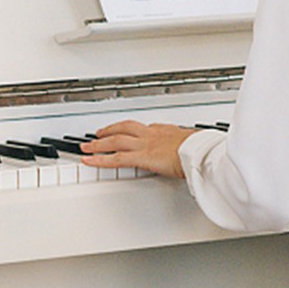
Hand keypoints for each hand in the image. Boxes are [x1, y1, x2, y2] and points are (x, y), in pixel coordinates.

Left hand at [81, 121, 195, 178]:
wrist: (199, 151)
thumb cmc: (200, 149)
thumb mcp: (194, 145)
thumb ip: (187, 148)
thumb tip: (192, 154)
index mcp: (165, 130)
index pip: (142, 127)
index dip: (130, 129)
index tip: (124, 131)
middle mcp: (151, 134)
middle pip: (124, 128)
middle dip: (109, 130)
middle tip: (99, 134)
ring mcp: (144, 145)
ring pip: (115, 140)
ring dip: (99, 143)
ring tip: (87, 146)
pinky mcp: (141, 157)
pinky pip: (115, 158)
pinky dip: (99, 159)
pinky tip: (89, 160)